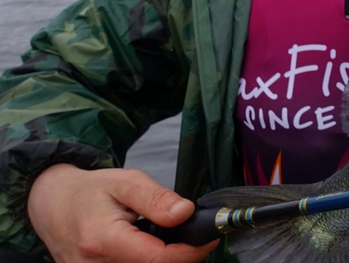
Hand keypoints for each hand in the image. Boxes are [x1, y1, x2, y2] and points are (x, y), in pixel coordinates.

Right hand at [27, 164, 217, 262]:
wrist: (52, 204)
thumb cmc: (89, 191)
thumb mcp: (126, 182)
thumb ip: (156, 198)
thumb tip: (184, 213)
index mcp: (103, 240)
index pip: (157, 260)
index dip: (189, 251)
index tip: (207, 237)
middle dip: (180, 257)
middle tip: (191, 236)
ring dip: (164, 260)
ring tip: (168, 239)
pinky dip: (148, 262)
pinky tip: (151, 249)